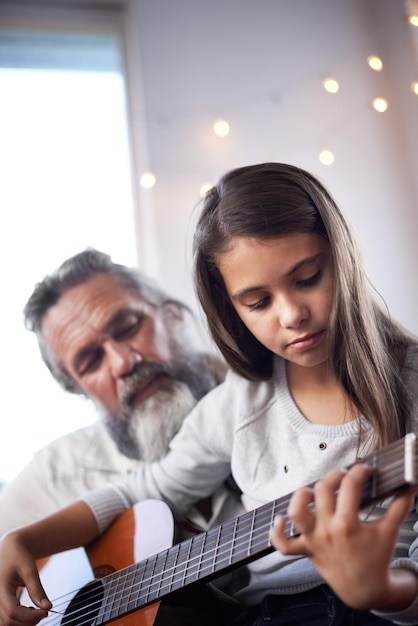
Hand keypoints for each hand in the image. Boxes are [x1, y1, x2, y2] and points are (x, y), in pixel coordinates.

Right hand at [0, 532, 50, 625]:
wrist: (10, 548)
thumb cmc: (19, 556)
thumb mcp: (30, 570)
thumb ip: (37, 590)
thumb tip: (48, 607)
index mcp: (1, 587)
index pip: (12, 611)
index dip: (30, 616)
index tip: (46, 611)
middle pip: (8, 621)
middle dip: (28, 621)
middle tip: (43, 612)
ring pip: (5, 623)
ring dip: (22, 622)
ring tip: (35, 612)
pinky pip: (4, 619)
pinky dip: (16, 620)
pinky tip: (28, 612)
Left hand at [270, 463, 417, 611]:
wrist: (365, 589)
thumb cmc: (376, 557)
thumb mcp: (389, 531)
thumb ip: (400, 506)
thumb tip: (412, 485)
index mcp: (349, 525)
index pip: (350, 486)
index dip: (358, 471)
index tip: (365, 469)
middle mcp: (328, 530)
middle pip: (323, 490)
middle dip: (333, 476)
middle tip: (344, 475)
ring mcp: (314, 540)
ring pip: (296, 512)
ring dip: (301, 496)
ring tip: (315, 490)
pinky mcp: (305, 550)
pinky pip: (283, 545)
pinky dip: (276, 532)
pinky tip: (280, 518)